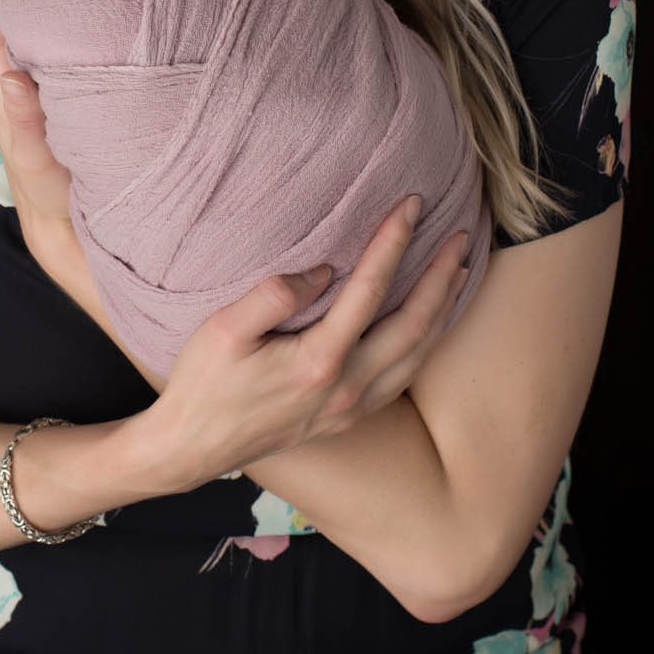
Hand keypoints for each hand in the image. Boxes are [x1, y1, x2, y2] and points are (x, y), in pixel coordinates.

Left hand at [0, 0, 73, 227]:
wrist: (72, 220)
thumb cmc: (51, 192)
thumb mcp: (37, 161)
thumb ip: (25, 124)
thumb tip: (11, 78)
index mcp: (7, 76)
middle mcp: (21, 65)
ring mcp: (41, 70)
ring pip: (32, 9)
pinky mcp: (66, 76)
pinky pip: (59, 25)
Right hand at [138, 194, 472, 491]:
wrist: (192, 448)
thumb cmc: (204, 384)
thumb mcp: (223, 331)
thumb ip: (274, 296)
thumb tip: (323, 271)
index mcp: (319, 361)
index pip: (371, 289)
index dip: (395, 242)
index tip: (412, 205)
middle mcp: (347, 387)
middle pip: (414, 324)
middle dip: (441, 275)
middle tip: (461, 236)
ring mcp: (352, 407)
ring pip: (419, 354)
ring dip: (444, 309)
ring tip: (459, 271)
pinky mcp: (349, 417)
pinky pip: (405, 375)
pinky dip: (428, 342)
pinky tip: (432, 322)